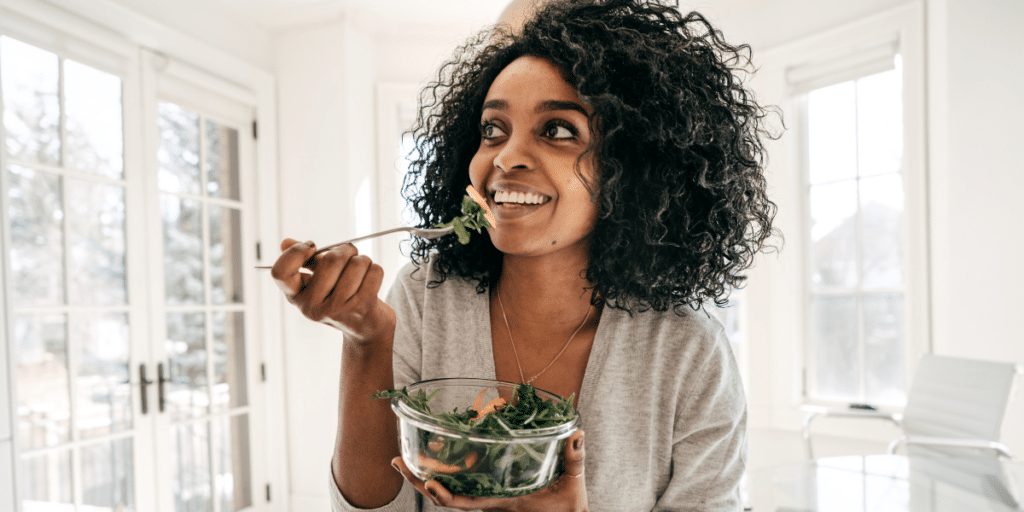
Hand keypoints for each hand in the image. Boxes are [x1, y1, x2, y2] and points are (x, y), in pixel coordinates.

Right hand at [270, 238, 394, 342]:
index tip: (312, 246)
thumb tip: (285, 242)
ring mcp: (336, 309)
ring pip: (357, 263)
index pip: (280, 273)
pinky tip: (370, 281)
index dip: (295, 253)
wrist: (364, 329)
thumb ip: (304, 261)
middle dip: (346, 250)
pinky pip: (375, 271)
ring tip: (361, 272)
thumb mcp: (317, 282)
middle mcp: (312, 306)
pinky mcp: (361, 309)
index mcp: (296, 296)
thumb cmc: (339, 298)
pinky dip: (376, 270)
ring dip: (363, 260)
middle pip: (332, 259)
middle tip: (350, 254)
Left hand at [392, 430, 587, 511]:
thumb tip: (576, 434)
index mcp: (501, 502)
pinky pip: (462, 482)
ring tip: (405, 454)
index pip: (465, 503)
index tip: (426, 482)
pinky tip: (436, 454)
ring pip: (448, 489)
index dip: (443, 495)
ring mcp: (487, 495)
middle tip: (396, 459)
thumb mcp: (574, 484)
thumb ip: (574, 460)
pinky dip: (445, 471)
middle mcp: (487, 500)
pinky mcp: (491, 489)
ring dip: (424, 474)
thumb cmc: (569, 506)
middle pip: (444, 496)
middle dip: (417, 480)